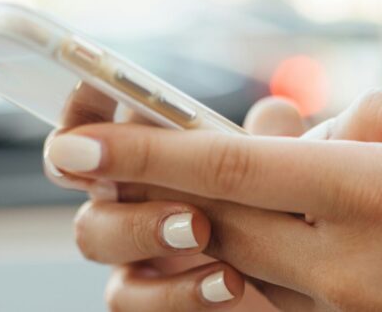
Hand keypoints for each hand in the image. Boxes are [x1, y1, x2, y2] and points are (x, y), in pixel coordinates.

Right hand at [44, 83, 304, 310]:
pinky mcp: (152, 299)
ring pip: (96, 239)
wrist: (299, 271)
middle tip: (177, 188)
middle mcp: (128, 200)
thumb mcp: (287, 170)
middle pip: (82, 179)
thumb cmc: (281, 209)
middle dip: (118, 175)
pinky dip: (176, 293)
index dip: (82, 106)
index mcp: (148, 156)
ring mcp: (133, 253)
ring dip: (141, 231)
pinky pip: (135, 301)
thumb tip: (276, 112)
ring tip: (199, 231)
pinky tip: (226, 284)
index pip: (94, 124)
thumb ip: (274, 143)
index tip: (95, 90)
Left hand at [46, 88, 381, 310]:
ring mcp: (343, 305)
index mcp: (374, 188)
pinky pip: (265, 301)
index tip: (78, 141)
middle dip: (141, 189)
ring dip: (181, 230)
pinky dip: (229, 269)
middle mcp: (344, 256)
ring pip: (226, 266)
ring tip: (168, 196)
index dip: (145, 150)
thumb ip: (375, 112)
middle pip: (209, 220)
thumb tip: (304, 130)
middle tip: (91, 160)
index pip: (231, 164)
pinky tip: (226, 244)